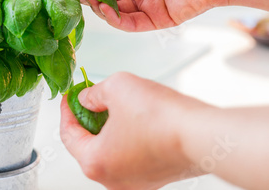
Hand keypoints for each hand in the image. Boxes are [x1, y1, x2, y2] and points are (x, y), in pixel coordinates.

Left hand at [60, 72, 209, 189]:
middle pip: (87, 145)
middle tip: (89, 98)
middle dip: (87, 119)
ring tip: (111, 105)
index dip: (67, 110)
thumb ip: (93, 93)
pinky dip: (124, 138)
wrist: (201, 134)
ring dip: (106, 128)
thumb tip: (87, 99)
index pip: (68, 134)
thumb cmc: (161, 117)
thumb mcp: (115, 88)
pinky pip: (128, 156)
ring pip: (109, 151)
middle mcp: (112, 180)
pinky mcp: (153, 178)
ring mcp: (134, 182)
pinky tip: (131, 119)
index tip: (70, 96)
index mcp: (95, 162)